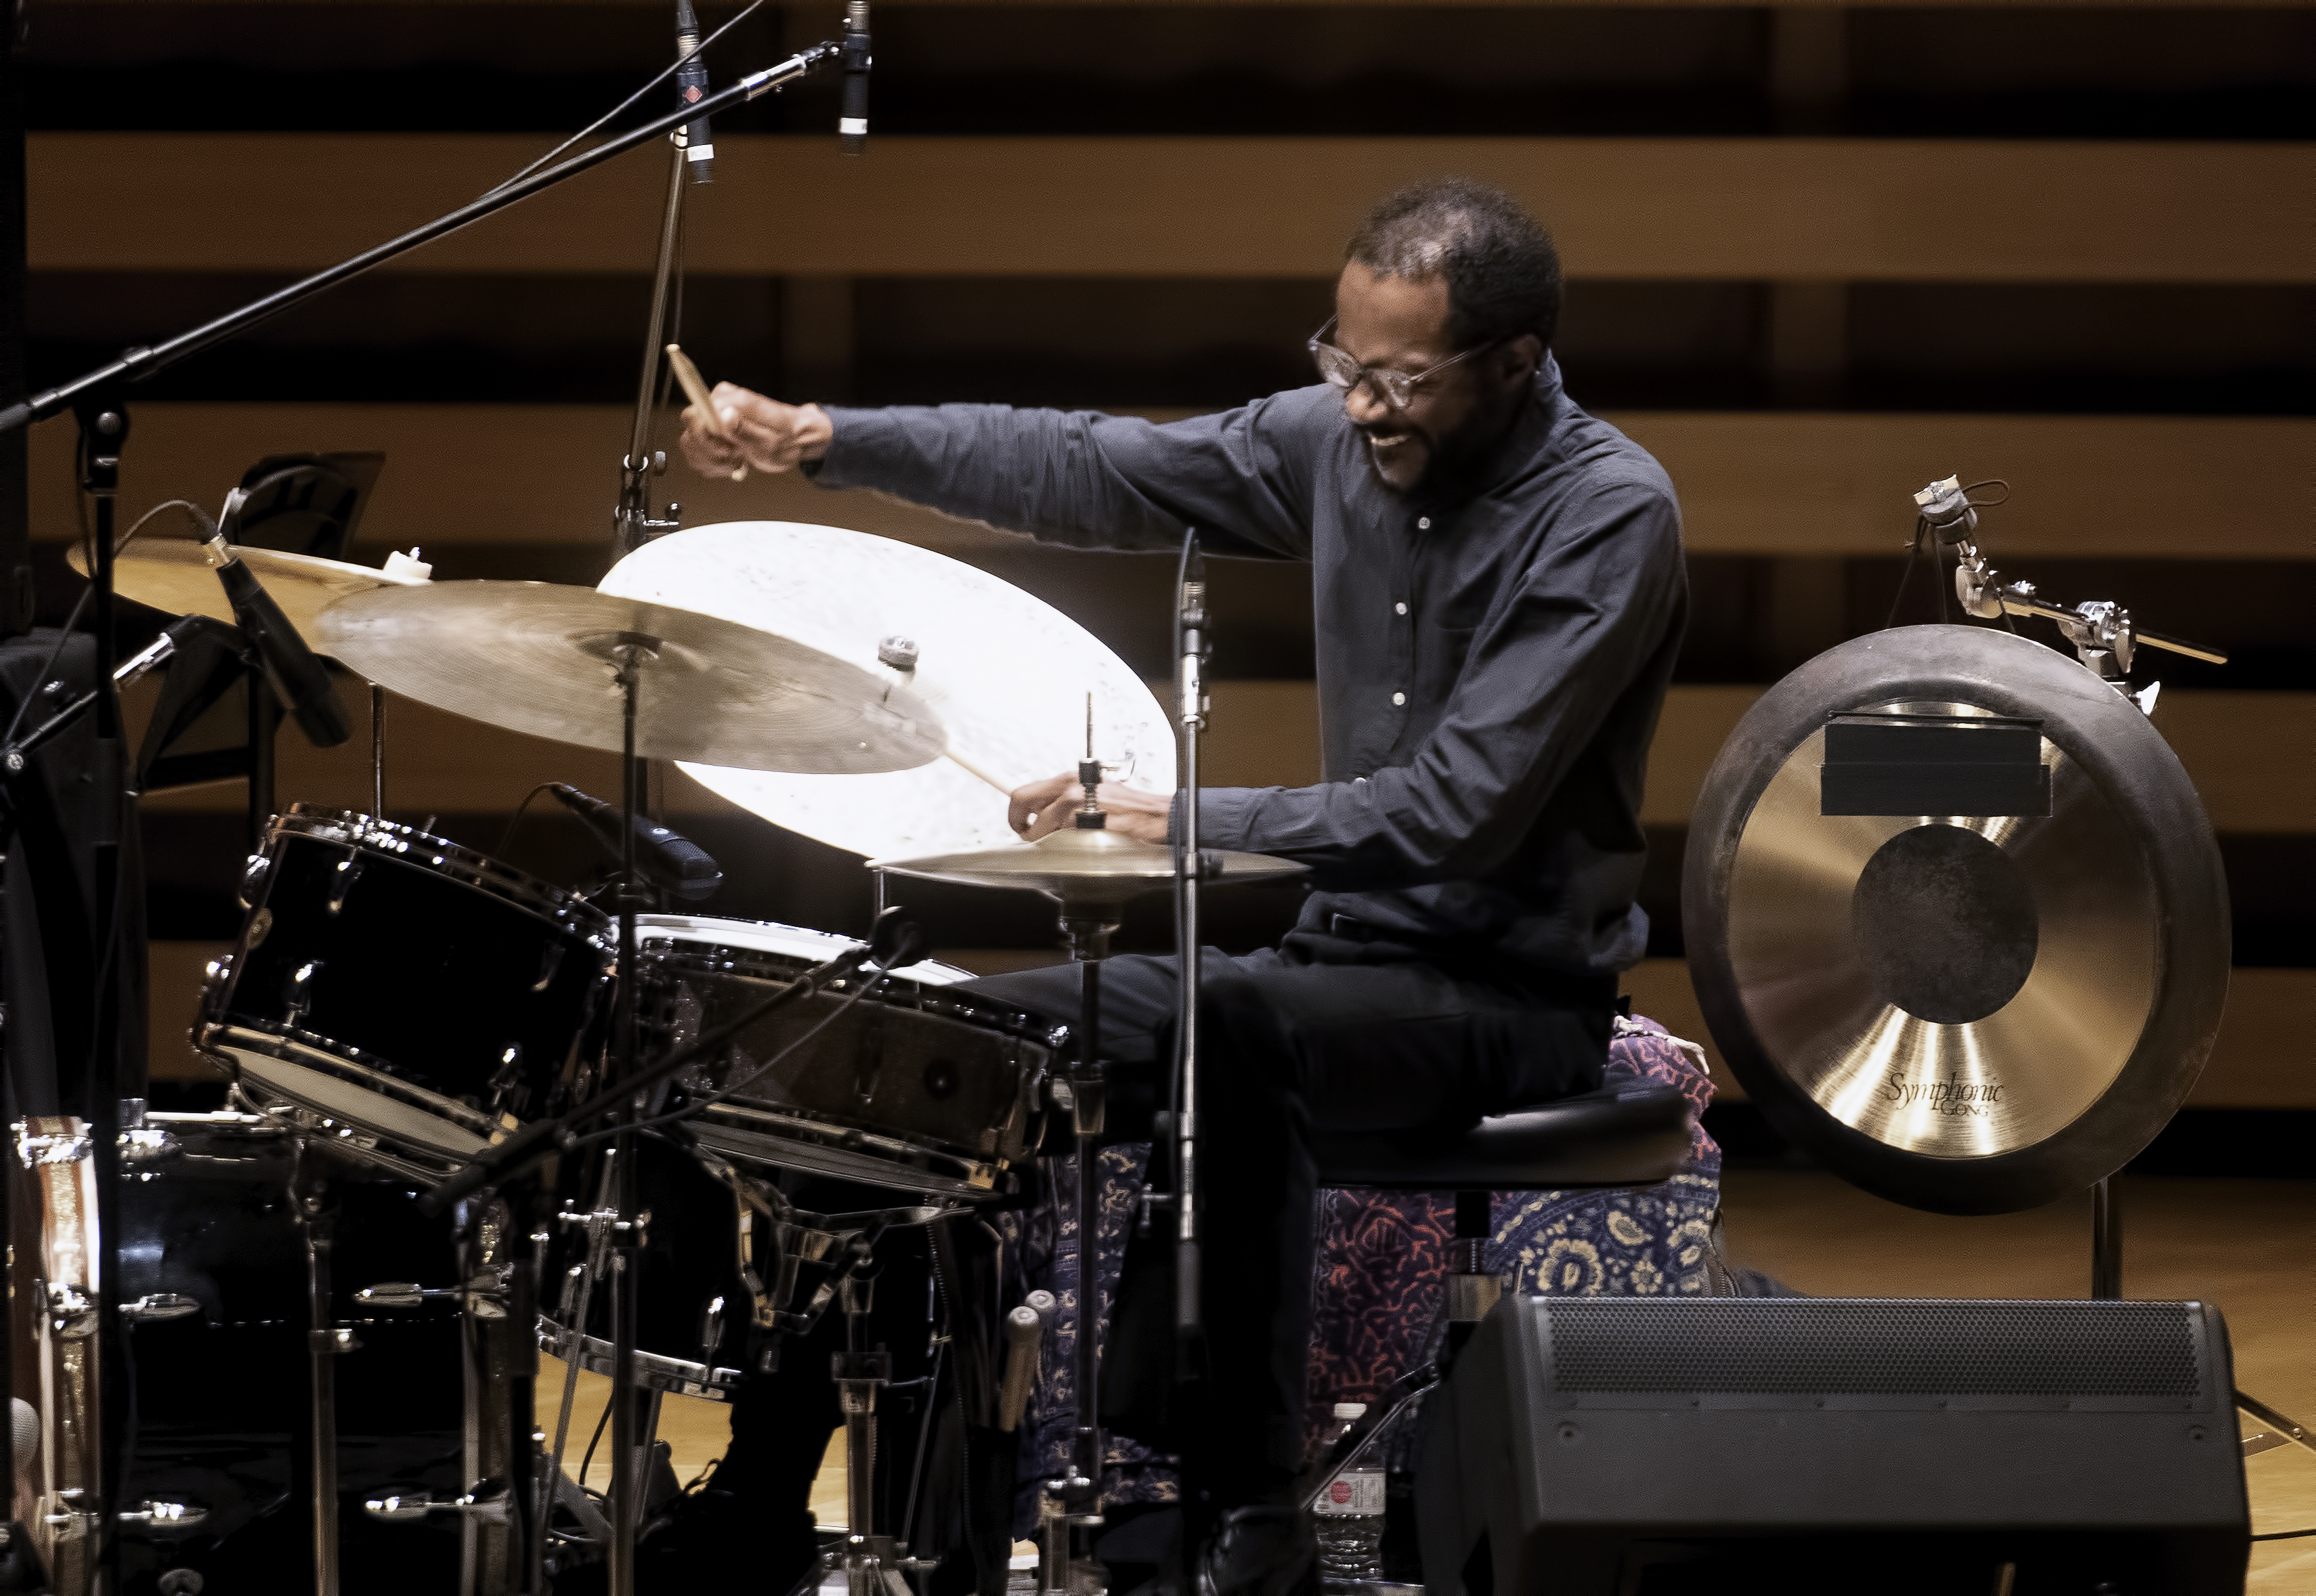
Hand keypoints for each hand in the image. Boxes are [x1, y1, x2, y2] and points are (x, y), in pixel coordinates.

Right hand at [677, 382, 833, 476]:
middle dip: (711, 453)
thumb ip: (745, 430)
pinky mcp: (709, 429)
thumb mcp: (772, 442)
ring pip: (690, 443)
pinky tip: (729, 464)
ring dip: (711, 461)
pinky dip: (711, 464)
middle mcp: (718, 402)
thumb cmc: (786, 439)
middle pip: (691, 431)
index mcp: (732, 399)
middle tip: (736, 457)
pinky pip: (696, 451)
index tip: (730, 451)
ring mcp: (712, 415)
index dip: (707, 440)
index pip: (695, 415)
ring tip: (736, 461)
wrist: (794, 439)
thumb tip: (724, 415)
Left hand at [1008, 772, 1171, 843]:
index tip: (1014, 821)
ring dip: (1042, 836)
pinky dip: (1063, 842)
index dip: (1013, 810)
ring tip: (1058, 841)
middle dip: (1018, 822)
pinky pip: (1062, 834)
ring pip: (1040, 822)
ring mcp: (1077, 801)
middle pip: (1022, 799)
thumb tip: (1043, 813)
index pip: (1026, 790)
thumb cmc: (1126, 807)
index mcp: (1069, 780)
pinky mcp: (1087, 819)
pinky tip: (1079, 841)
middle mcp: (1070, 786)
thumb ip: (1066, 801)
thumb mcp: (1092, 794)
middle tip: (1026, 834)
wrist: (1153, 814)